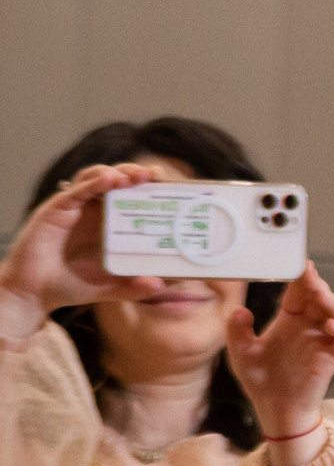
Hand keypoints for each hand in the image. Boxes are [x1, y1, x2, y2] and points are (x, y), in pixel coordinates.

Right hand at [0, 162, 171, 336]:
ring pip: (95, 178)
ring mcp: (74, 208)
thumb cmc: (71, 284)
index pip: (129, 197)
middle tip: (156, 174)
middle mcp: (92, 211)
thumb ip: (134, 287)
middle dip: (135, 174)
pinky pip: (76, 191)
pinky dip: (93, 183)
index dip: (146, 187)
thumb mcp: (110, 287)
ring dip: (116, 173)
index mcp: (107, 224)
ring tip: (136, 175)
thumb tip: (159, 285)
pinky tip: (109, 180)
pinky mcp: (56, 210)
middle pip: (115, 181)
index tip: (167, 183)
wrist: (35, 292)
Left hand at [227, 265, 333, 465]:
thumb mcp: (240, 352)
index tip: (300, 264)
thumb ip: (236, 331)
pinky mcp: (331, 359)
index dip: (302, 278)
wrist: (274, 409)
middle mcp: (309, 328)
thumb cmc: (261, 381)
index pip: (299, 293)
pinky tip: (331, 327)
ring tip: (322, 296)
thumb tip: (240, 311)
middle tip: (310, 277)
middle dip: (319, 285)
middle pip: (322, 298)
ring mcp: (322, 342)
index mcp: (289, 321)